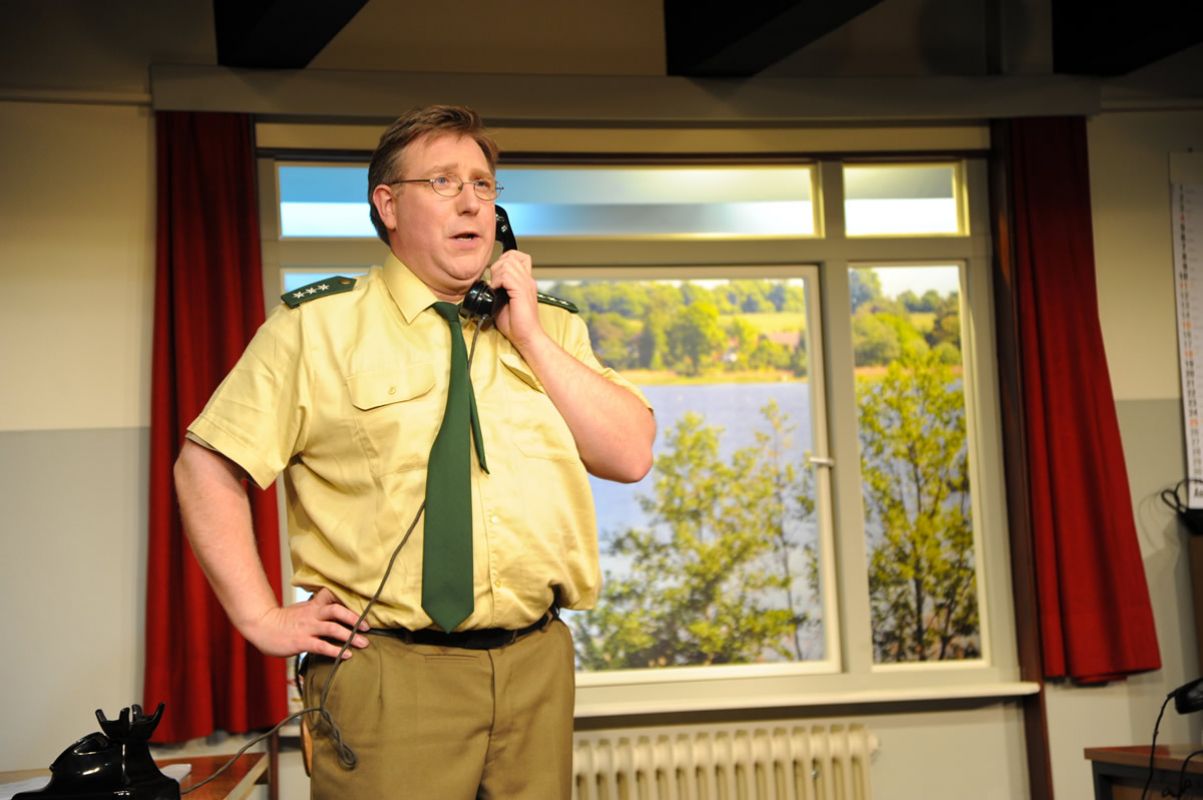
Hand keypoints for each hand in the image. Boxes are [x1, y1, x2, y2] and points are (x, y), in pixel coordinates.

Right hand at [241, 587, 370, 659]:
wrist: (261, 626)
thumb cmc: (282, 620)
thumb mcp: (301, 610)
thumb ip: (317, 609)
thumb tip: (334, 611)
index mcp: (312, 605)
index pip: (331, 594)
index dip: (347, 597)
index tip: (362, 603)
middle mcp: (312, 614)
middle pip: (337, 610)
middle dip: (355, 618)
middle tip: (368, 627)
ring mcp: (307, 628)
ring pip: (332, 628)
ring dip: (350, 636)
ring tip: (363, 643)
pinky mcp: (301, 642)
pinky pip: (321, 646)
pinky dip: (336, 650)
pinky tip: (346, 655)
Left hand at [490, 249, 546, 351]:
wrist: (526, 336)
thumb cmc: (516, 324)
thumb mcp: (504, 302)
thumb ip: (499, 289)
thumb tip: (488, 282)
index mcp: (525, 281)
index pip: (518, 256)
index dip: (504, 260)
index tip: (497, 275)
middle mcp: (527, 280)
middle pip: (511, 256)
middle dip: (498, 266)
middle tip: (494, 283)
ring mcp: (526, 284)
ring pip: (508, 263)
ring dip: (497, 274)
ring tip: (495, 288)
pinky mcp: (522, 291)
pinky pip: (507, 275)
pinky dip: (497, 281)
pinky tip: (496, 292)